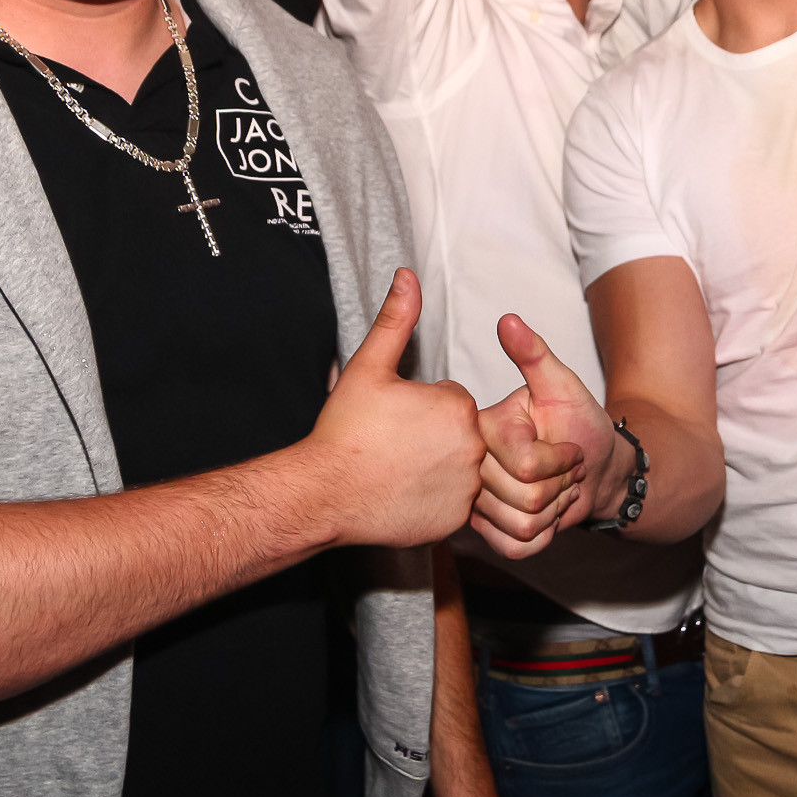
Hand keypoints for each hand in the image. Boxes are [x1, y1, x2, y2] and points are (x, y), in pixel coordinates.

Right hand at [305, 270, 486, 546]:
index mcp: (458, 407)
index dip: (421, 407)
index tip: (393, 419)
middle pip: (460, 433)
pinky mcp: (456, 521)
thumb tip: (408, 276)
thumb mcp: (368, 368)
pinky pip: (454, 503)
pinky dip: (435, 499)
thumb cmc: (345, 430)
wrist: (324, 494)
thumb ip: (396, 320)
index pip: (452, 399)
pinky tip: (404, 495)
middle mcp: (473, 448)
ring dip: (437, 467)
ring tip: (397, 469)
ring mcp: (466, 488)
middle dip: (433, 436)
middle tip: (393, 445)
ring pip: (460, 468)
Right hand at [469, 315, 610, 558]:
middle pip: (523, 498)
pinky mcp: (486, 531)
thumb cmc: (582, 423)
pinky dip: (543, 536)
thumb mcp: (563, 385)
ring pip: (521, 525)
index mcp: (484, 427)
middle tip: (563, 468)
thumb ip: (534, 354)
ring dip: (553, 510)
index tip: (567, 446)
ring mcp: (476, 500)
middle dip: (558, 486)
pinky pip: (516, 546)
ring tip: (555, 488)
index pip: (524, 464)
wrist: (598, 470)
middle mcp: (472, 464)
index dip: (559, 460)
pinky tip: (547, 512)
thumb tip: (509, 319)